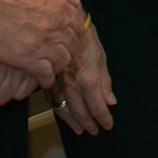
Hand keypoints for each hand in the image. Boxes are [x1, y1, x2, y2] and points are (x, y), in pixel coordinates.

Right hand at [0, 0, 84, 87]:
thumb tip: (74, 1)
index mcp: (63, 10)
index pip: (77, 28)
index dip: (69, 33)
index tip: (62, 37)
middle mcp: (59, 29)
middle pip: (71, 46)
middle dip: (64, 49)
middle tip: (55, 53)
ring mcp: (46, 46)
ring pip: (62, 62)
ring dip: (56, 65)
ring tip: (48, 66)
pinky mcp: (30, 60)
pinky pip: (46, 76)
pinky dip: (45, 79)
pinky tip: (41, 80)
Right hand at [54, 16, 117, 134]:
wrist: (63, 26)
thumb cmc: (86, 40)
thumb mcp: (101, 58)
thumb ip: (105, 82)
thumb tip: (111, 101)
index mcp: (88, 79)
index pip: (98, 107)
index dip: (103, 118)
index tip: (108, 125)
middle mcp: (71, 85)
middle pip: (81, 112)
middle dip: (89, 123)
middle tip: (94, 131)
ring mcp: (57, 84)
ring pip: (65, 109)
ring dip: (73, 121)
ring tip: (80, 130)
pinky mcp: (46, 81)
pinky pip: (53, 101)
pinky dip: (60, 111)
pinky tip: (65, 115)